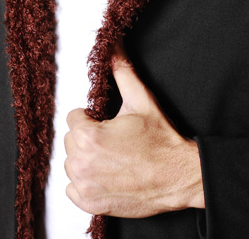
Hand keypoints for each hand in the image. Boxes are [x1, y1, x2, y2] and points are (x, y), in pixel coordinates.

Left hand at [64, 40, 204, 216]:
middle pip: (70, 140)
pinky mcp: (90, 203)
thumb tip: (113, 46)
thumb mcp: (141, 100)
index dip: (92, 118)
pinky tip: (108, 173)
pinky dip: (86, 181)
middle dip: (88, 136)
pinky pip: (73, 187)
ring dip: (86, 158)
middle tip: (114, 139)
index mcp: (90, 136)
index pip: (73, 118)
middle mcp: (82, 163)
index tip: (108, 123)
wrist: (178, 175)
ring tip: (113, 156)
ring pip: (72, 162)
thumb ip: (122, 70)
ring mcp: (85, 186)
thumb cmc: (160, 141)